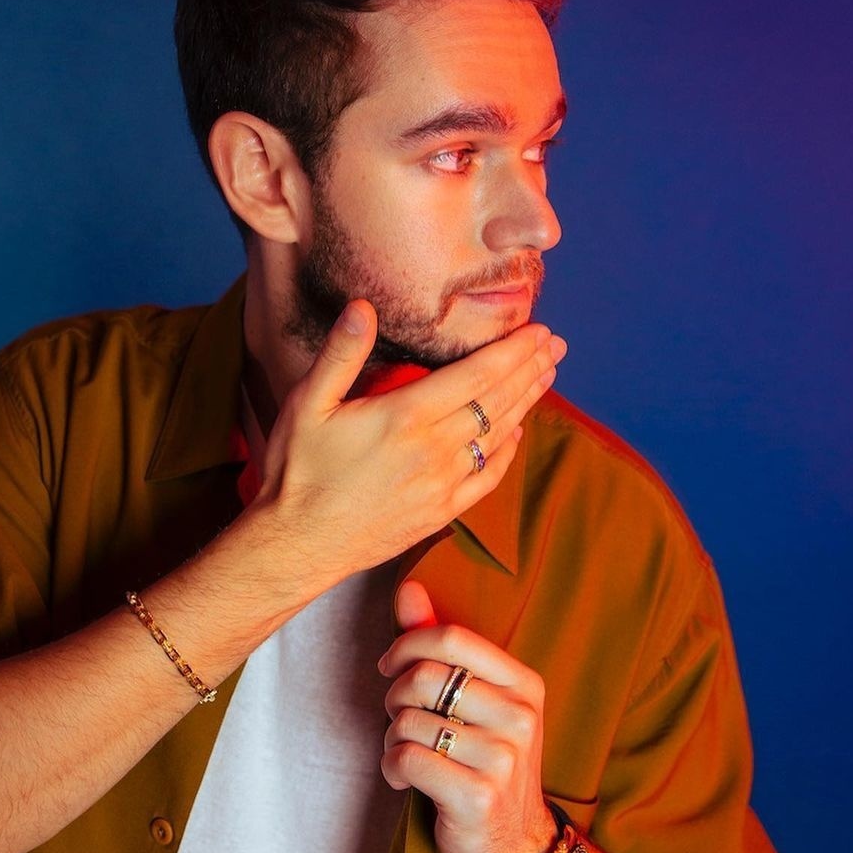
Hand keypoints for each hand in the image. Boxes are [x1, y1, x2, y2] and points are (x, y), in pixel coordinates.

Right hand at [255, 300, 565, 582]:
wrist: (297, 544)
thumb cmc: (297, 471)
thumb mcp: (306, 404)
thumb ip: (340, 354)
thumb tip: (363, 307)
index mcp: (406, 417)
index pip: (476, 375)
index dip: (512, 350)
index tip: (537, 330)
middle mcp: (434, 450)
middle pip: (497, 401)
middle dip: (530, 368)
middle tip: (555, 344)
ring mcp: (442, 485)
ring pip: (498, 436)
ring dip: (526, 402)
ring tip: (546, 375)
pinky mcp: (441, 513)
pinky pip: (488, 478)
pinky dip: (508, 452)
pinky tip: (517, 433)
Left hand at [378, 580, 554, 852]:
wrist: (517, 844)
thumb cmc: (485, 760)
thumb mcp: (475, 699)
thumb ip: (440, 643)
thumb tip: (408, 587)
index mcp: (523, 684)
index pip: (451, 638)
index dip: (406, 645)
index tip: (389, 666)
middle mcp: (519, 717)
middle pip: (424, 677)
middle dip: (394, 696)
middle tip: (398, 716)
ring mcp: (502, 759)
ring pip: (409, 720)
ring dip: (392, 737)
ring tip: (409, 751)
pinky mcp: (478, 798)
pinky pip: (406, 760)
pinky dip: (391, 768)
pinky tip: (404, 779)